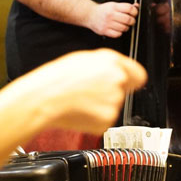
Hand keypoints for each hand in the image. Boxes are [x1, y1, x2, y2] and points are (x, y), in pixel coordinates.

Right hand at [26, 49, 146, 133]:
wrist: (42, 100)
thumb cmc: (56, 79)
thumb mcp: (83, 60)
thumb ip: (107, 65)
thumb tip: (118, 71)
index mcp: (112, 62)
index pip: (138, 75)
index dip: (131, 81)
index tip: (128, 85)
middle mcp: (118, 79)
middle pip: (124, 91)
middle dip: (111, 93)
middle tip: (90, 94)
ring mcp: (114, 100)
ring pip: (113, 105)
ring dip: (100, 106)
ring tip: (80, 100)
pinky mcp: (107, 119)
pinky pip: (105, 120)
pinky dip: (94, 119)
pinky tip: (80, 111)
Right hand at [87, 1, 137, 37]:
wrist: (90, 15)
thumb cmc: (104, 10)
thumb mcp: (114, 5)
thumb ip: (125, 6)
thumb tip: (137, 6)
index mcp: (113, 7)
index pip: (129, 8)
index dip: (135, 11)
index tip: (134, 13)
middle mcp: (110, 15)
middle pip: (128, 19)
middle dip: (132, 21)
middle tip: (131, 21)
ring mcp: (107, 23)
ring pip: (124, 28)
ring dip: (126, 27)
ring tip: (123, 25)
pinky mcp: (104, 31)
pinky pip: (118, 34)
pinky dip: (120, 33)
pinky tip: (117, 29)